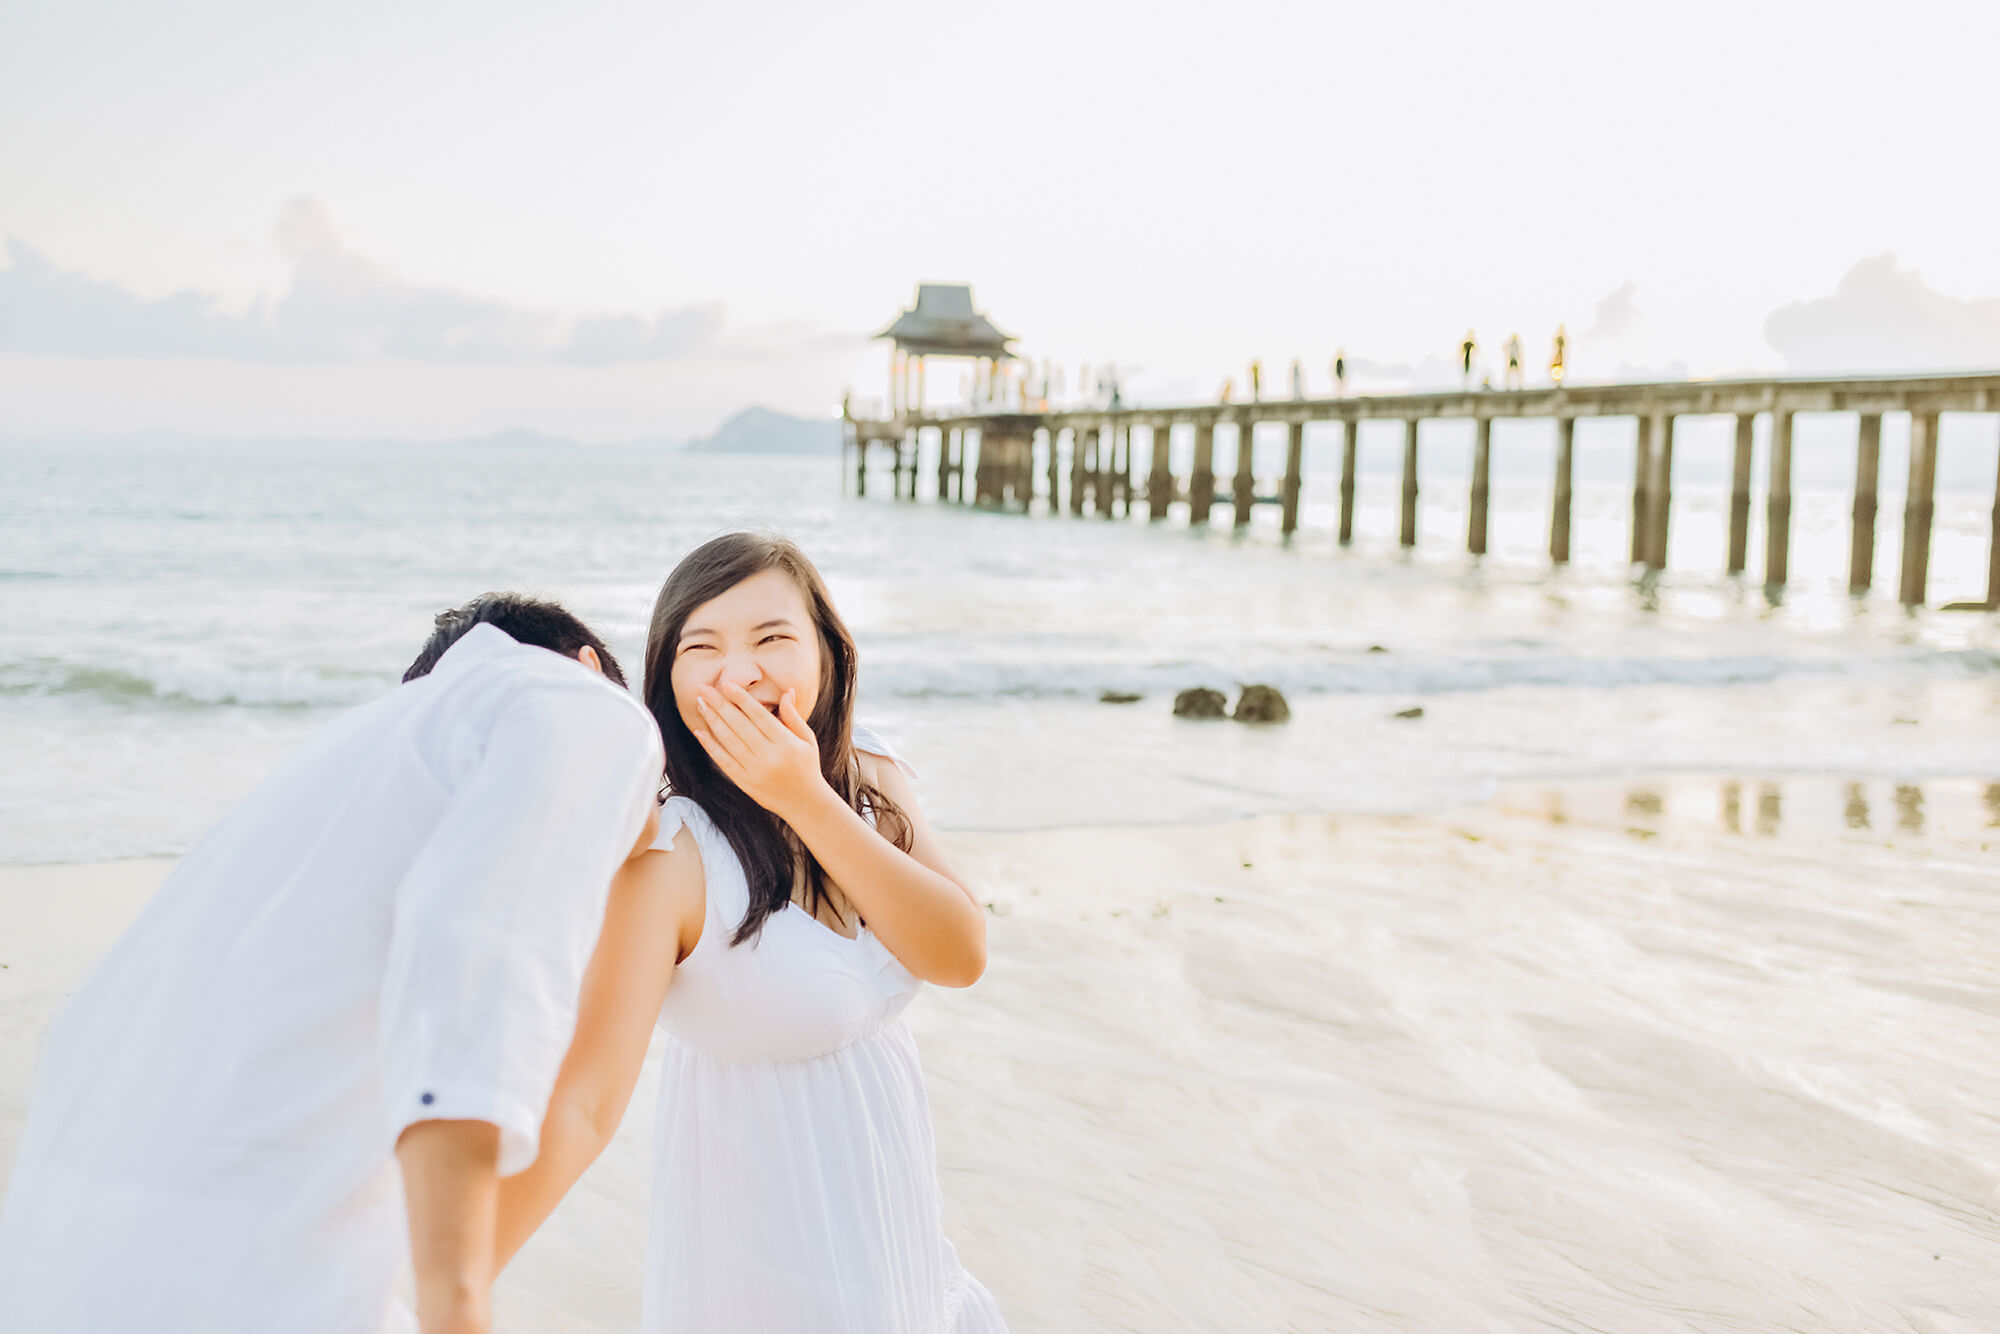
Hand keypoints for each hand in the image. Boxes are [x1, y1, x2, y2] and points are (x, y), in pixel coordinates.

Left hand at [690, 684, 826, 820]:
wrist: (804, 803)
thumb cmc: (807, 767)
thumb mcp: (807, 740)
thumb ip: (794, 716)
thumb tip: (787, 691)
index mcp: (786, 743)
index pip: (759, 715)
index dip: (741, 699)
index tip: (726, 684)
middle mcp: (769, 756)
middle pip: (739, 725)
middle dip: (719, 704)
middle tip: (703, 688)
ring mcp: (755, 770)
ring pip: (728, 740)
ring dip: (712, 720)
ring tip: (700, 703)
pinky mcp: (745, 782)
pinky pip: (724, 761)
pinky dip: (710, 746)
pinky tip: (700, 732)